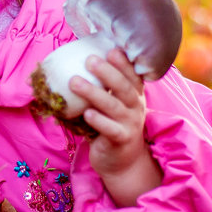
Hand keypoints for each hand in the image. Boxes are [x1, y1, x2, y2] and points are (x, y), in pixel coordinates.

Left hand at [70, 48, 161, 205]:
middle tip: (89, 60)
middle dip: (107, 72)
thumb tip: (76, 62)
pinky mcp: (121, 140)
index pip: (133, 75)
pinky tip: (86, 113)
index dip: (124, 62)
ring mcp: (130, 124)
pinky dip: (98, 120)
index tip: (111, 49)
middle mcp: (136, 107)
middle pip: (124, 87)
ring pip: (114, 106)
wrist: (123, 162)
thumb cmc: (112, 126)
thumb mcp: (112, 105)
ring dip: (94, 93)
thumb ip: (103, 87)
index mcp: (134, 95)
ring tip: (75, 82)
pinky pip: (110, 129)